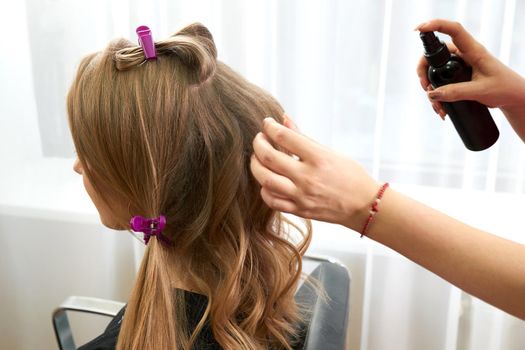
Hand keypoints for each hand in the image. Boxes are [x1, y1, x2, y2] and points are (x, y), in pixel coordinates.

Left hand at [250, 117, 378, 231]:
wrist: (363, 205)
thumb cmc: (350, 175)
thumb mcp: (329, 152)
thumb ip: (303, 137)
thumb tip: (283, 119)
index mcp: (318, 158)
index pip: (284, 137)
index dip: (270, 127)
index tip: (267, 124)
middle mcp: (308, 177)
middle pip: (269, 157)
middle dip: (258, 144)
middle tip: (259, 139)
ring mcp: (302, 196)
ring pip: (265, 180)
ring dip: (256, 166)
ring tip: (257, 159)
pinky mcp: (299, 210)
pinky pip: (272, 200)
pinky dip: (264, 189)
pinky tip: (267, 181)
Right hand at [415, 19, 524, 117]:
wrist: (512, 97)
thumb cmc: (503, 88)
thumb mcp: (480, 91)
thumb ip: (456, 92)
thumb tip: (432, 93)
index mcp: (473, 51)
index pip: (454, 30)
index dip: (436, 25)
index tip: (420, 29)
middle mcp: (465, 55)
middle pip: (436, 54)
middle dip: (424, 71)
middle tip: (426, 88)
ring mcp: (460, 65)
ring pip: (435, 71)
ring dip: (431, 89)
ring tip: (438, 107)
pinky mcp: (458, 75)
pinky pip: (441, 82)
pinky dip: (437, 96)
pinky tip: (441, 108)